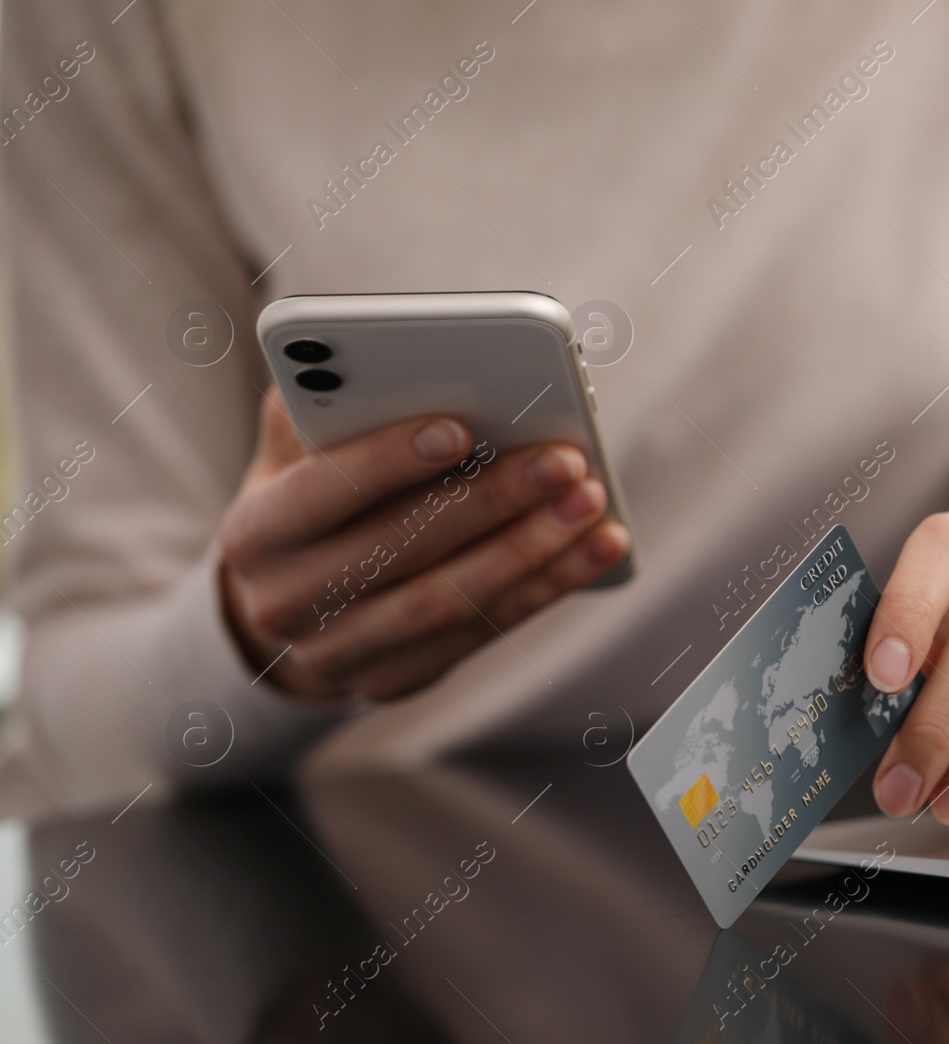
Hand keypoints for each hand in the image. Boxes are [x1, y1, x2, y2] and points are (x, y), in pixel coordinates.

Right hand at [218, 388, 628, 700]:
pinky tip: (598, 547)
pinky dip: (547, 586)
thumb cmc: (313, 493)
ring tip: (592, 501)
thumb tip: (403, 363)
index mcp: (256, 531)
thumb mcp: (297, 445)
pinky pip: (482, 634)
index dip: (388, 460)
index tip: (459, 426)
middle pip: (402, 550)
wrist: (291, 602)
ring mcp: (339, 654)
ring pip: (449, 601)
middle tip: (563, 459)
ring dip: (533, 551)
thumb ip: (333, 402)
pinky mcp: (394, 680)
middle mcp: (286, 602)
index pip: (321, 492)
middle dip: (491, 501)